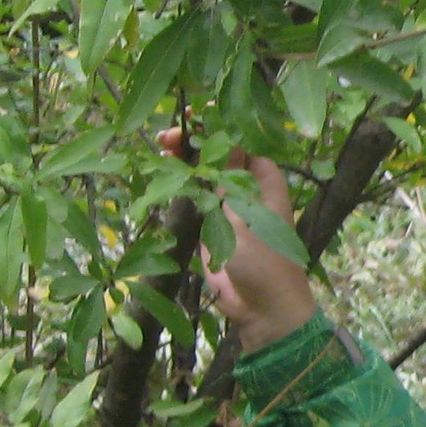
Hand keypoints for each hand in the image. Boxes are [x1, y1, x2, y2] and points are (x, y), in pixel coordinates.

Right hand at [161, 140, 315, 352]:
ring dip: (183, 161)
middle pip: (218, 156)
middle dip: (194, 143)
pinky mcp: (211, 228)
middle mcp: (247, 191)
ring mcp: (227, 208)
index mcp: (265, 184)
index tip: (194, 116)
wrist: (263, 310)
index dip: (219, 128)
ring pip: (203, 175)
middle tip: (166, 136)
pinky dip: (178, 186)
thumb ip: (228, 181)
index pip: (241, 144)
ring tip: (160, 147)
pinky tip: (159, 174)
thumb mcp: (244, 218)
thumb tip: (220, 139)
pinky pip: (193, 199)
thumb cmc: (264, 263)